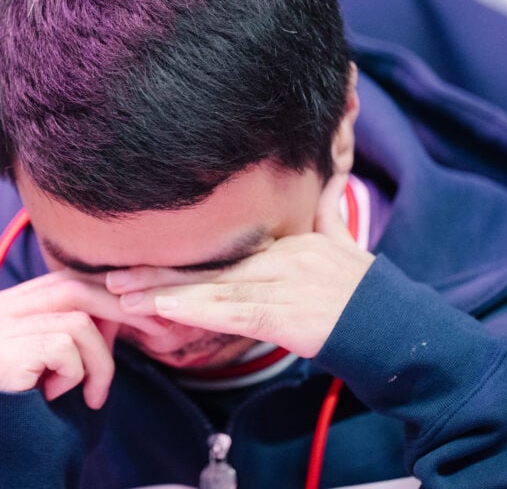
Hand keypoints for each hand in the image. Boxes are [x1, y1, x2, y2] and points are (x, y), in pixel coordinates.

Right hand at [0, 270, 168, 408]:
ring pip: (77, 323)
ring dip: (99, 361)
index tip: (150, 308)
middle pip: (72, 290)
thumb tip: (133, 296)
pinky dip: (76, 375)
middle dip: (122, 310)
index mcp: (6, 304)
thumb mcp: (72, 352)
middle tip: (159, 330)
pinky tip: (55, 395)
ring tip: (92, 392)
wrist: (18, 451)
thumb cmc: (46, 403)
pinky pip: (64, 349)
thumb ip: (90, 320)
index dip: (109, 291)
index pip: (65, 280)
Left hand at [105, 174, 374, 357]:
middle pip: (208, 266)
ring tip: (122, 295)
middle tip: (110, 275)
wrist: (396, 325)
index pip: (221, 252)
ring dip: (163, 294)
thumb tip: (325, 181)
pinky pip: (234, 312)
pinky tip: (163, 310)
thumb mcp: (344, 243)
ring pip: (212, 289)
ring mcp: (284, 285)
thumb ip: (326, 212)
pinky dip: (196, 310)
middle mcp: (281, 259)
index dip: (178, 258)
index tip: (138, 259)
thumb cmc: (367, 293)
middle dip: (157, 272)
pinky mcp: (288, 315)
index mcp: (287, 245)